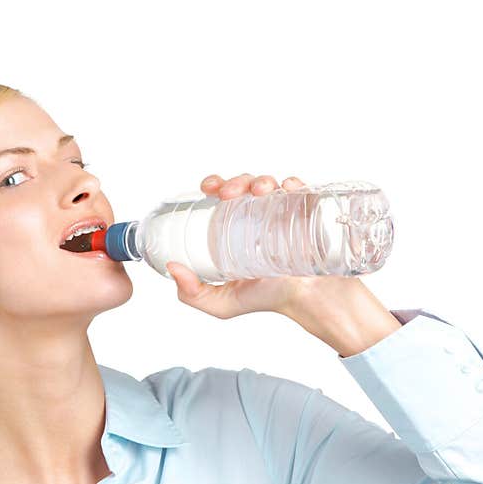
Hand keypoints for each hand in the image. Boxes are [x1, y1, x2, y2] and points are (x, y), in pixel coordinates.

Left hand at [166, 173, 400, 355]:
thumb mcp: (222, 303)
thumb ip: (192, 294)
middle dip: (236, 181)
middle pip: (246, 186)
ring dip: (261, 180)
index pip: (224, 197)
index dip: (215, 184)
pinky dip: (294, 184)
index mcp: (238, 228)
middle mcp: (261, 216)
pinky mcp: (311, 213)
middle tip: (228, 194)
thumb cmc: (269, 300)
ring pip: (272, 184)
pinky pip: (303, 191)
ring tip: (259, 191)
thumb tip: (171, 268)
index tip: (207, 188)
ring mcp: (286, 212)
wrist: (308, 303)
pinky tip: (288, 189)